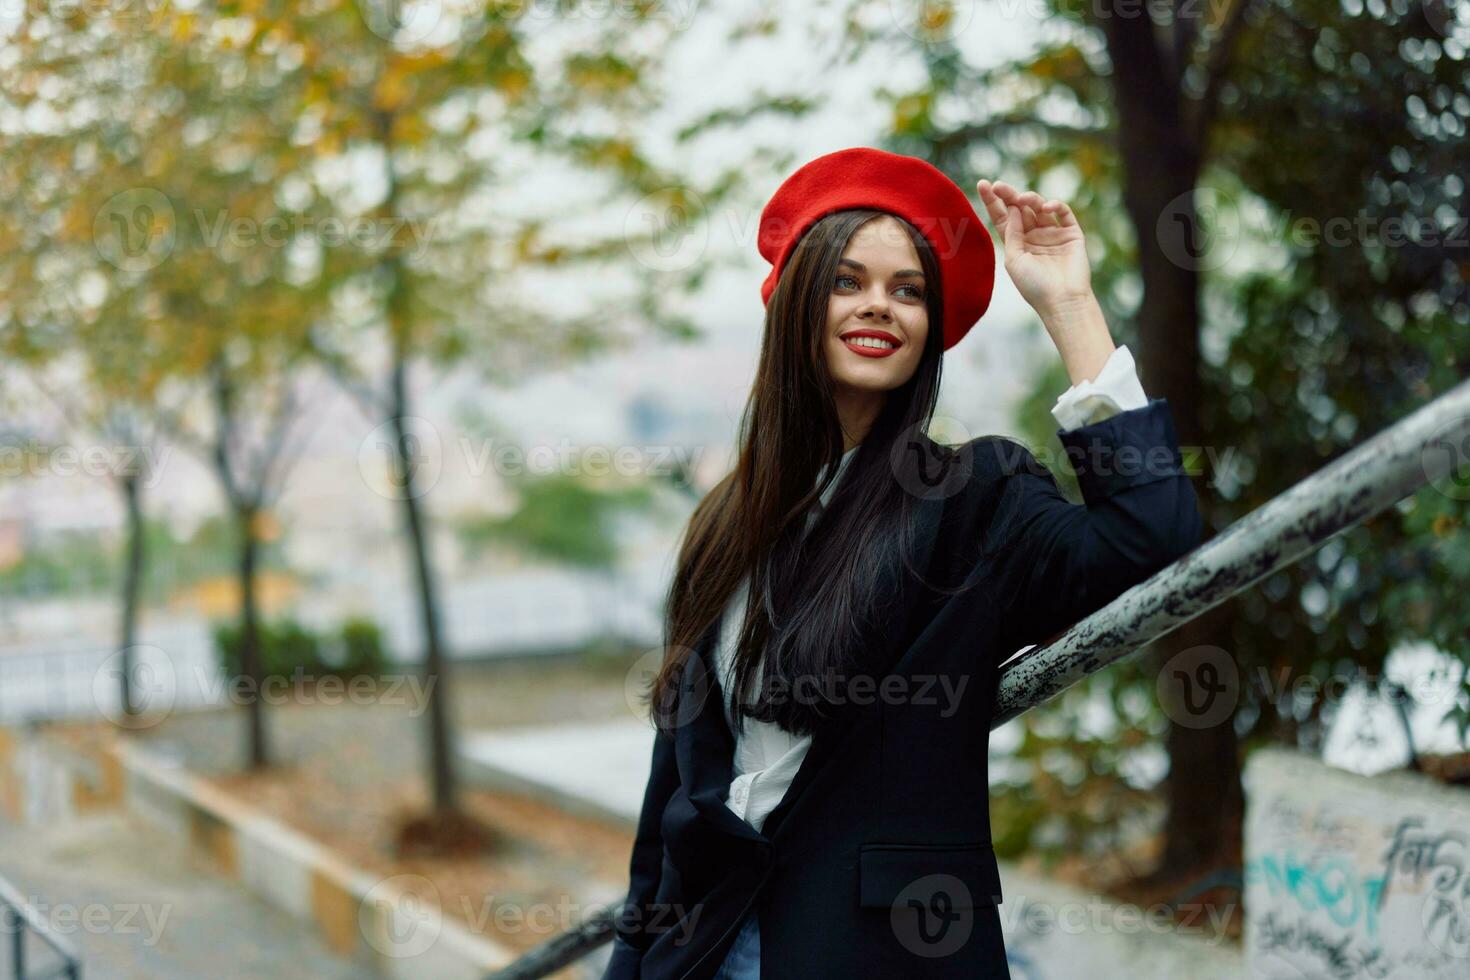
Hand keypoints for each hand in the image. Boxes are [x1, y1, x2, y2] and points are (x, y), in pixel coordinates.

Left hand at [977, 179, 1114, 385]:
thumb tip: (1011, 207)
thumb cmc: (1034, 286)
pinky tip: (1047, 207)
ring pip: (1040, 207)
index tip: (984, 184)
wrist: (1061, 301)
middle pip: (1019, 209)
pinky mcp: (1072, 234)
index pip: (1002, 217)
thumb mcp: (1014, 260)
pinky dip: (1056, 205)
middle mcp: (1033, 236)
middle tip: (998, 185)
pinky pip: (1063, 213)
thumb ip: (1011, 233)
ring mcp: (1053, 233)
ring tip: (1023, 199)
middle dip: (1008, 195)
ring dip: (1030, 199)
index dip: (993, 201)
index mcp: (1016, 243)